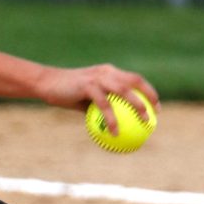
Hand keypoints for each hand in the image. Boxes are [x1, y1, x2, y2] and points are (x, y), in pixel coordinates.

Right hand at [34, 63, 159, 133]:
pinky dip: (112, 118)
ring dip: (136, 106)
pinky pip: (104, 104)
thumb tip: (118, 126)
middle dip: (149, 95)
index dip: (148, 91)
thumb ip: (102, 106)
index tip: (157, 108)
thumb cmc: (67, 93)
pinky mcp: (87, 85)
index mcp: (108, 72)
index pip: (134, 79)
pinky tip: (115, 132)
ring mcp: (97, 77)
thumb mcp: (88, 100)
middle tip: (155, 115)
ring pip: (123, 90)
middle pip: (134, 80)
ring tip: (143, 122)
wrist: (46, 84)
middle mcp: (106, 72)